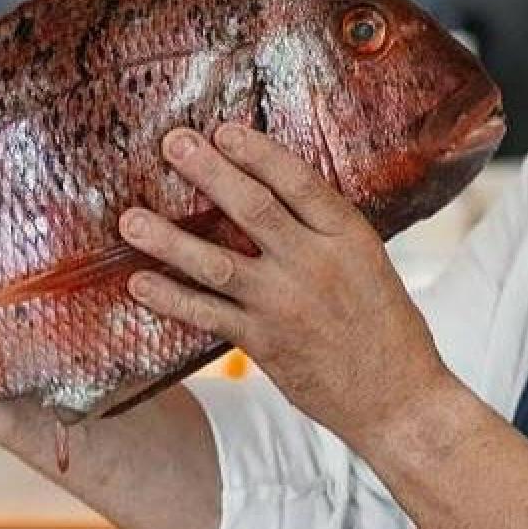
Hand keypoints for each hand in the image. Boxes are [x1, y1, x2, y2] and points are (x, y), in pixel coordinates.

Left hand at [119, 124, 456, 447]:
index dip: (257, 152)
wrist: (397, 397)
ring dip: (168, 239)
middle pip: (253, 208)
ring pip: (217, 263)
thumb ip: (323, 230)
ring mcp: (285, 305)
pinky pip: (207, 315)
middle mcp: (315, 265)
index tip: (223, 130)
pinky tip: (139, 283)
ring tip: (130, 219)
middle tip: (171, 142)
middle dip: (208, 171)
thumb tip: (273, 190)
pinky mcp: (264, 343)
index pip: (298, 181)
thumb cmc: (384, 323)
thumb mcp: (367, 261)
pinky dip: (171, 298)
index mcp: (348, 236)